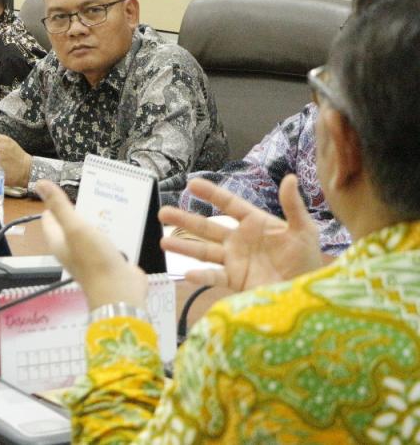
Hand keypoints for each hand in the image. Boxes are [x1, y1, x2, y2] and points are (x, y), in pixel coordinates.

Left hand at [37, 180, 147, 309]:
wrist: (120, 292)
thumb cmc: (94, 260)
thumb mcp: (74, 227)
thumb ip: (59, 205)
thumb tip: (40, 183)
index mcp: (58, 241)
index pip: (50, 217)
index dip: (56, 203)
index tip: (69, 188)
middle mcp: (71, 248)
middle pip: (72, 223)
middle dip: (82, 207)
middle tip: (96, 190)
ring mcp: (90, 255)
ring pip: (92, 230)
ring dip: (100, 218)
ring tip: (112, 200)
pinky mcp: (108, 259)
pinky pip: (109, 240)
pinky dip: (114, 230)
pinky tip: (123, 219)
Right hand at [159, 175, 322, 291]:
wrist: (309, 294)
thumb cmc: (308, 260)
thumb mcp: (304, 230)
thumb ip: (293, 206)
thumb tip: (290, 178)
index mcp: (254, 223)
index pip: (229, 204)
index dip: (211, 194)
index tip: (192, 183)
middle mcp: (239, 240)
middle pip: (207, 227)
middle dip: (184, 220)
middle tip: (163, 213)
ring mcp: (234, 261)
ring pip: (203, 250)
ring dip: (183, 247)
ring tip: (163, 242)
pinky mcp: (235, 281)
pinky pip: (214, 277)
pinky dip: (202, 276)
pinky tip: (188, 274)